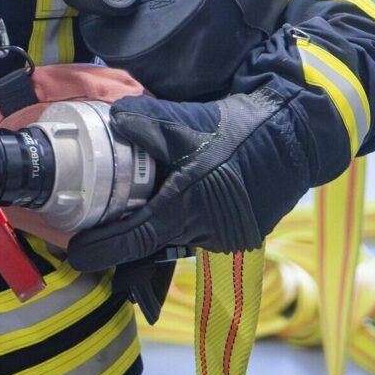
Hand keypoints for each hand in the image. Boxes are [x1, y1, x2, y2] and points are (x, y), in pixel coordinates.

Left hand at [69, 87, 308, 272]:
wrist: (296, 136)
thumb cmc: (239, 130)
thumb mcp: (186, 121)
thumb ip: (143, 121)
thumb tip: (111, 120)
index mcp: (184, 208)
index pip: (131, 241)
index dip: (100, 250)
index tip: (77, 253)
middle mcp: (204, 232)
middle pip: (152, 243)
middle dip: (127, 236)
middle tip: (101, 222)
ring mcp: (226, 236)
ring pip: (178, 237)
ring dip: (160, 225)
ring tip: (146, 202)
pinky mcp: (242, 232)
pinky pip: (202, 232)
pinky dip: (187, 219)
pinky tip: (187, 195)